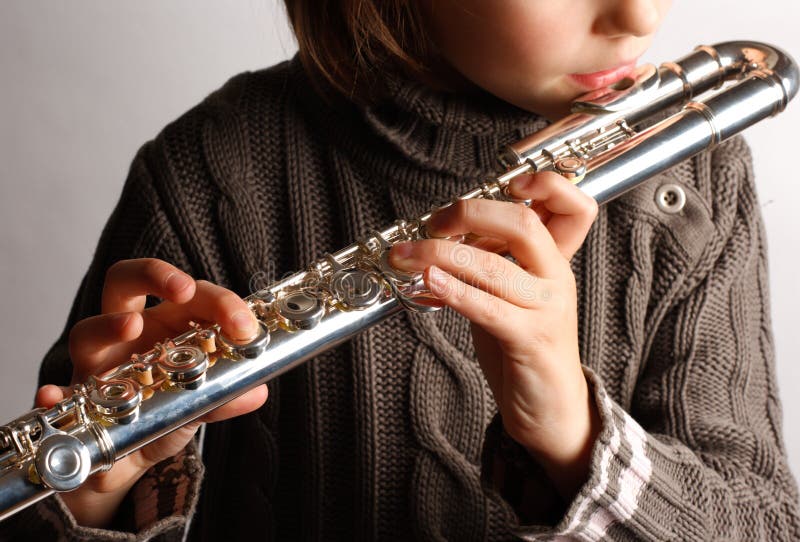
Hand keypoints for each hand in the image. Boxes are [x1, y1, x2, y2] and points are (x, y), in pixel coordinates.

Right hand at [35, 258, 267, 526]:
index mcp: (167, 323)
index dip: (219, 301)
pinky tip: (54, 395)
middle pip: (127, 282)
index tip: (244, 325)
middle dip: (155, 275)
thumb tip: (257, 390)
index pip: (190, 293)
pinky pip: (58, 392)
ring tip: (130, 327)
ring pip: (88, 329)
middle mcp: (128, 332)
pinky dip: (53, 392)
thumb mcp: (201, 402)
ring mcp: (98, 362)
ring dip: (108, 325)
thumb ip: (225, 394)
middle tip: (182, 289)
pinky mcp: (75, 398)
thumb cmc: (165, 411)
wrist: (129, 456)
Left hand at [389, 172, 600, 498]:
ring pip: (493, 265)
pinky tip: (427, 281)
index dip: (547, 183)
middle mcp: (557, 278)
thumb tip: (443, 231)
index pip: (575, 206)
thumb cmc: (523, 344)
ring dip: (438, 254)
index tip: (505, 183)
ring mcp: (547, 309)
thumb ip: (490, 258)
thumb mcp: (511, 291)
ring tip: (405, 255)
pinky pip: (487, 307)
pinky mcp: (529, 340)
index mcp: (556, 261)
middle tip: (433, 223)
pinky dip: (453, 289)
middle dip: (468, 213)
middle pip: (523, 222)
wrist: (550, 406)